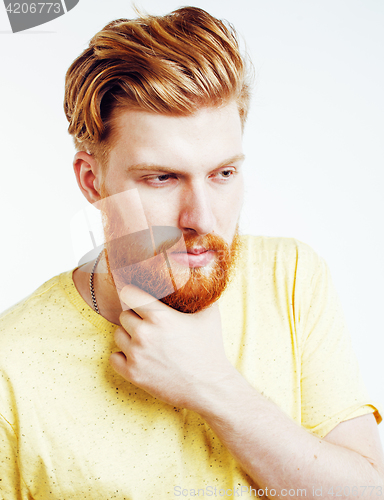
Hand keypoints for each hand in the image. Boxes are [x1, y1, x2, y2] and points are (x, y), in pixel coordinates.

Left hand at [109, 285, 235, 411]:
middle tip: (149, 324)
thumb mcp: (210, 315)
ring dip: (128, 336)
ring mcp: (136, 355)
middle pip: (124, 315)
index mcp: (159, 316)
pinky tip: (137, 356)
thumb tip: (201, 278)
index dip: (133, 294)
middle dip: (135, 318)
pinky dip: (122, 356)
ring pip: (118, 335)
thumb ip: (202, 294)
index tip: (137, 298)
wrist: (209, 387)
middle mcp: (144, 333)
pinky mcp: (133, 374)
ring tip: (145, 341)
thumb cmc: (210, 349)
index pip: (129, 294)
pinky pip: (113, 357)